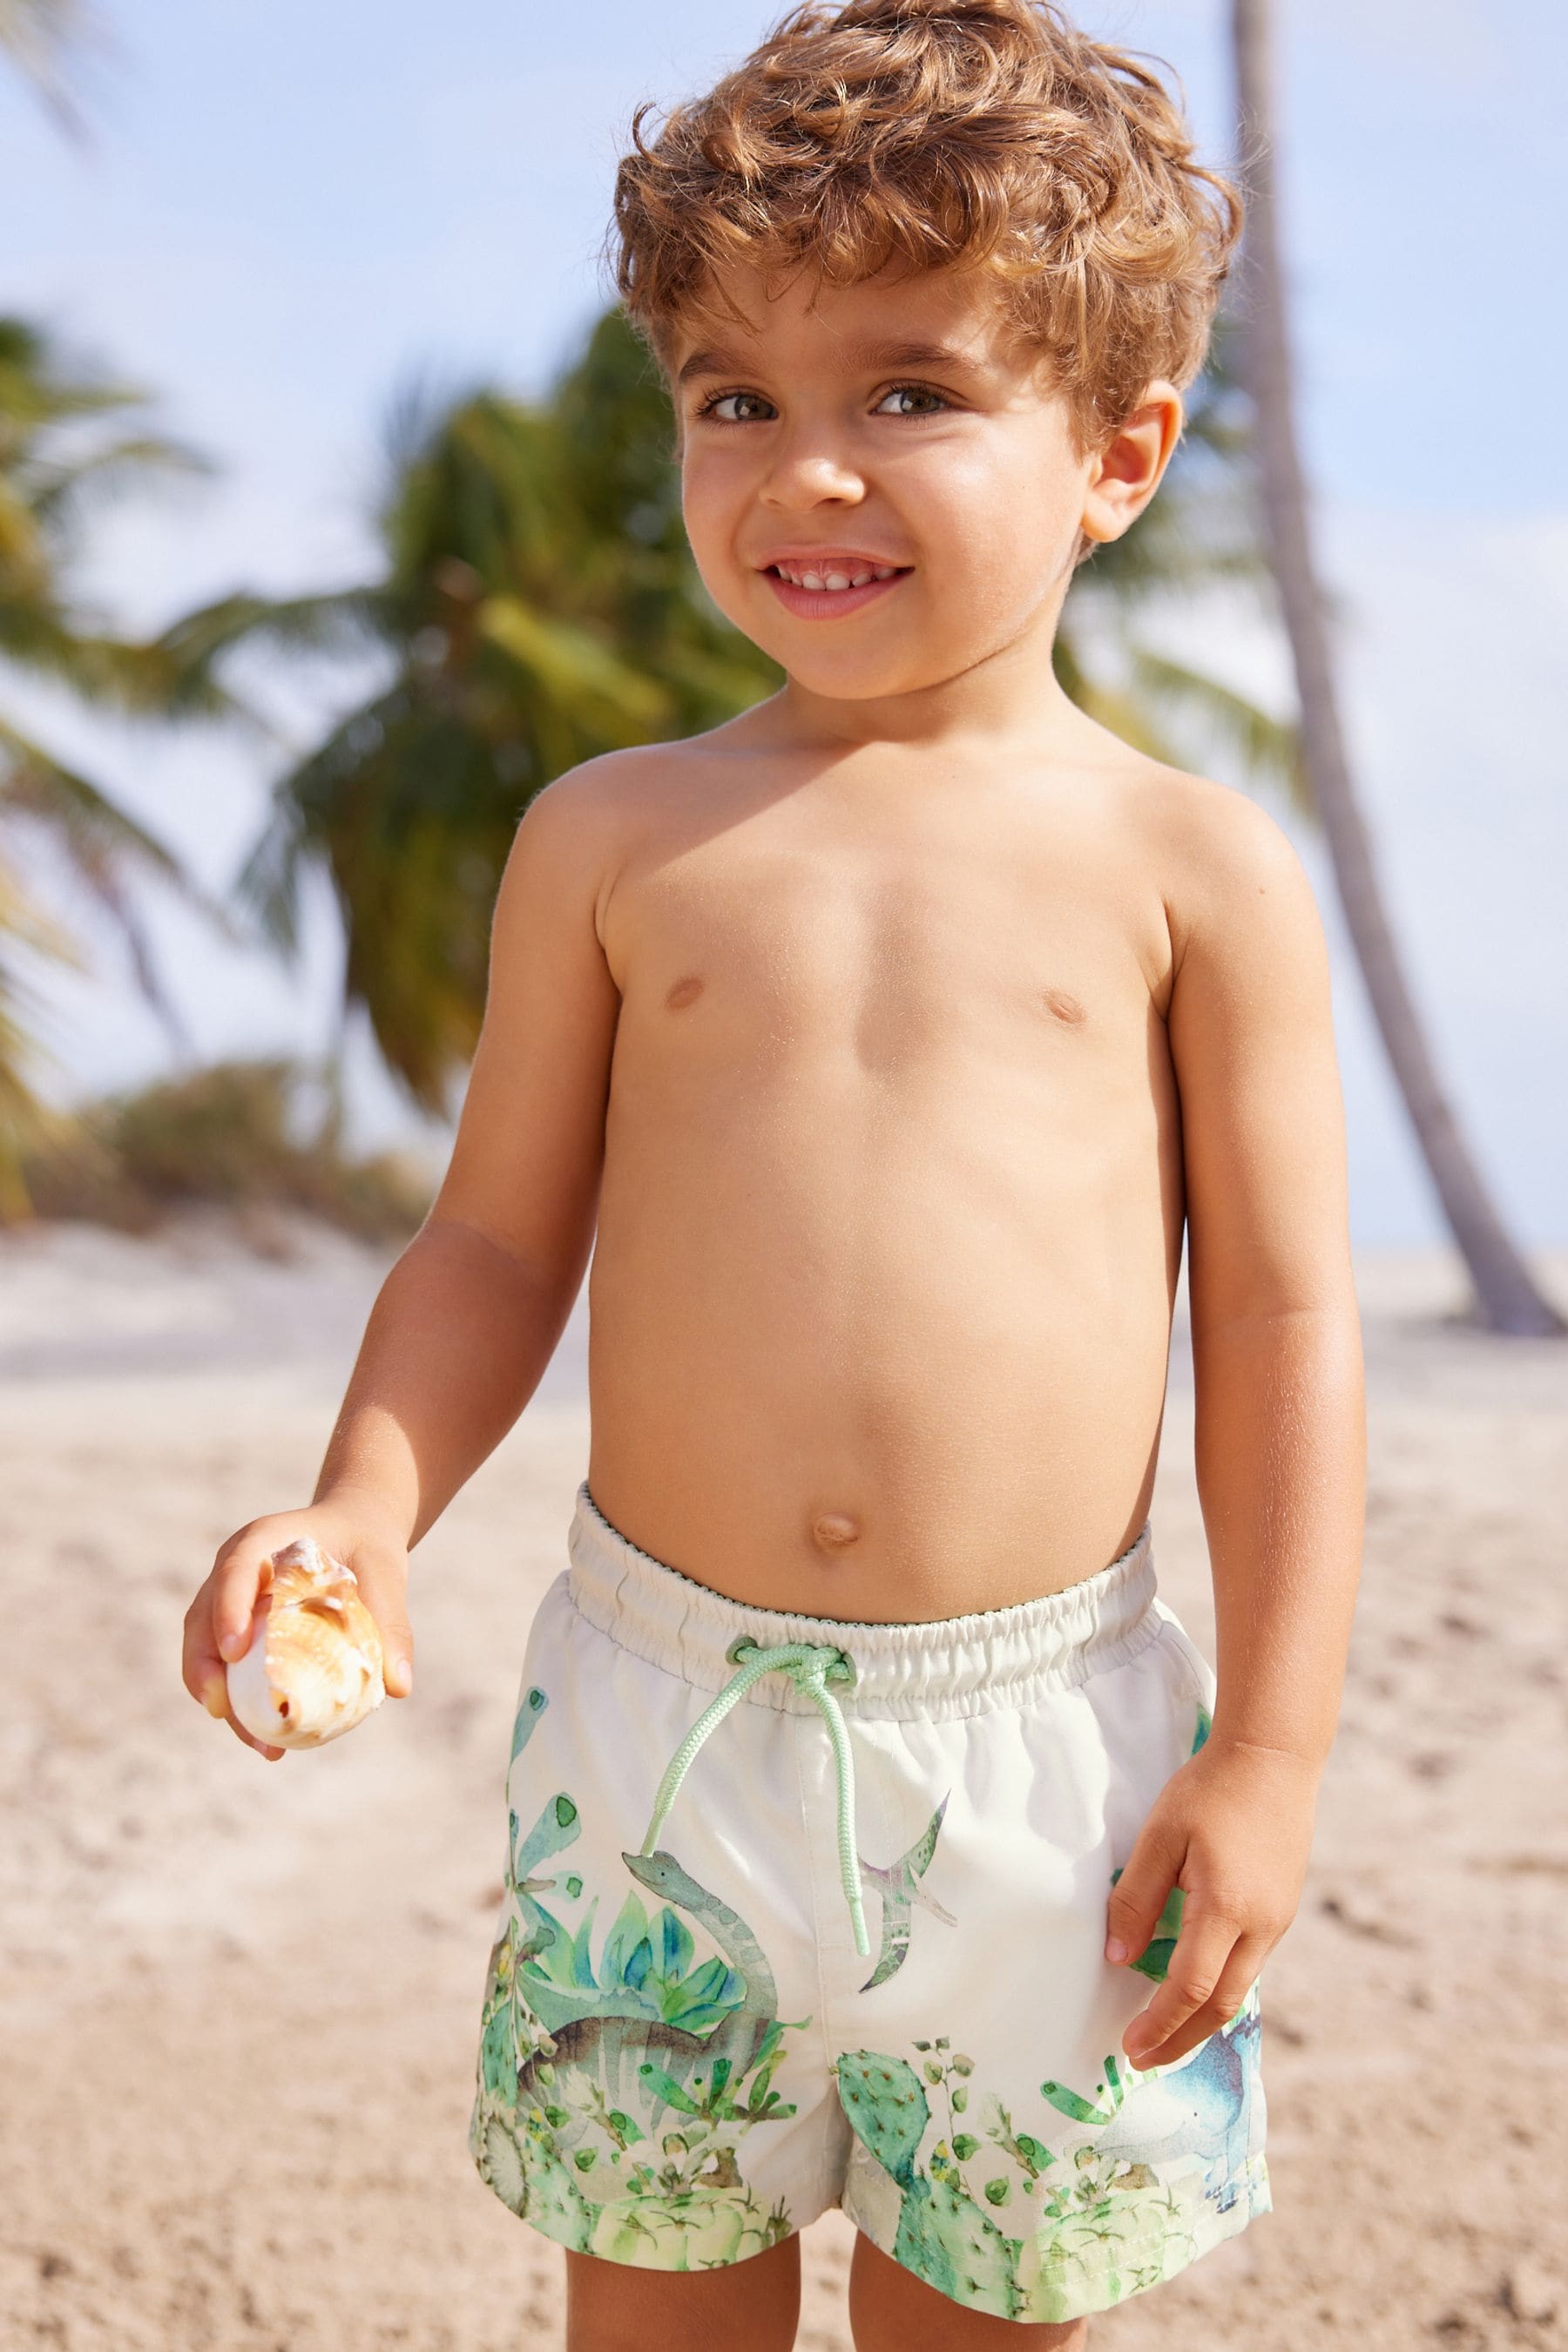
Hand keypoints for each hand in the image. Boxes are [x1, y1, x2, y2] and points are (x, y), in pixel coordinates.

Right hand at [181, 1495, 414, 1759]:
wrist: (356, 1532)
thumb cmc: (368, 1547)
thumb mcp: (386, 1574)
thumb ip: (391, 1623)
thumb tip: (399, 1687)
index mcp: (265, 1540)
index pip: (236, 1570)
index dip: (228, 1609)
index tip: (235, 1651)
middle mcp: (236, 1568)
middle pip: (202, 1619)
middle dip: (204, 1667)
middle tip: (222, 1710)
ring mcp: (229, 1599)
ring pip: (206, 1650)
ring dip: (222, 1699)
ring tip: (261, 1745)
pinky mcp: (237, 1628)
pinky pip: (226, 1667)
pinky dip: (241, 1703)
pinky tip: (268, 1740)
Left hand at [1104, 1736, 1318, 2068]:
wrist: (1274, 1759)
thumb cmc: (1210, 1790)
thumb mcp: (1160, 1836)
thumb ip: (1136, 1897)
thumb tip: (1117, 1958)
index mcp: (1226, 1908)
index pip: (1189, 1987)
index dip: (1159, 2024)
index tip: (1130, 2048)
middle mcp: (1260, 1925)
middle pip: (1221, 2006)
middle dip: (1181, 2039)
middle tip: (1143, 2060)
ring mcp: (1278, 1921)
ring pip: (1240, 1989)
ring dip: (1201, 2019)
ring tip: (1165, 2034)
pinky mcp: (1282, 1910)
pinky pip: (1250, 1965)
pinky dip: (1220, 1989)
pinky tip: (1196, 1989)